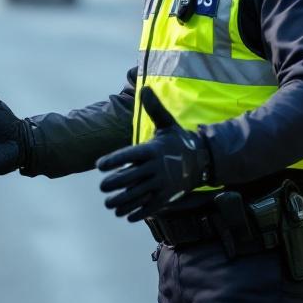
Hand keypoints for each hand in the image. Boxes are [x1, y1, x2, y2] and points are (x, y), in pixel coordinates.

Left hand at [96, 87, 209, 221]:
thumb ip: (153, 108)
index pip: (130, 155)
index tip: (99, 165)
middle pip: (132, 178)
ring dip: (122, 202)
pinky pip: (151, 207)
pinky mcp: (167, 197)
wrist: (203, 160)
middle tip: (102, 187)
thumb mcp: (166, 123)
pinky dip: (138, 212)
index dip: (114, 160)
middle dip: (115, 183)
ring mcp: (163, 184)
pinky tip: (124, 215)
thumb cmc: (177, 140)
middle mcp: (157, 168)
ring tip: (109, 204)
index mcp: (153, 150)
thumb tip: (143, 88)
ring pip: (139, 195)